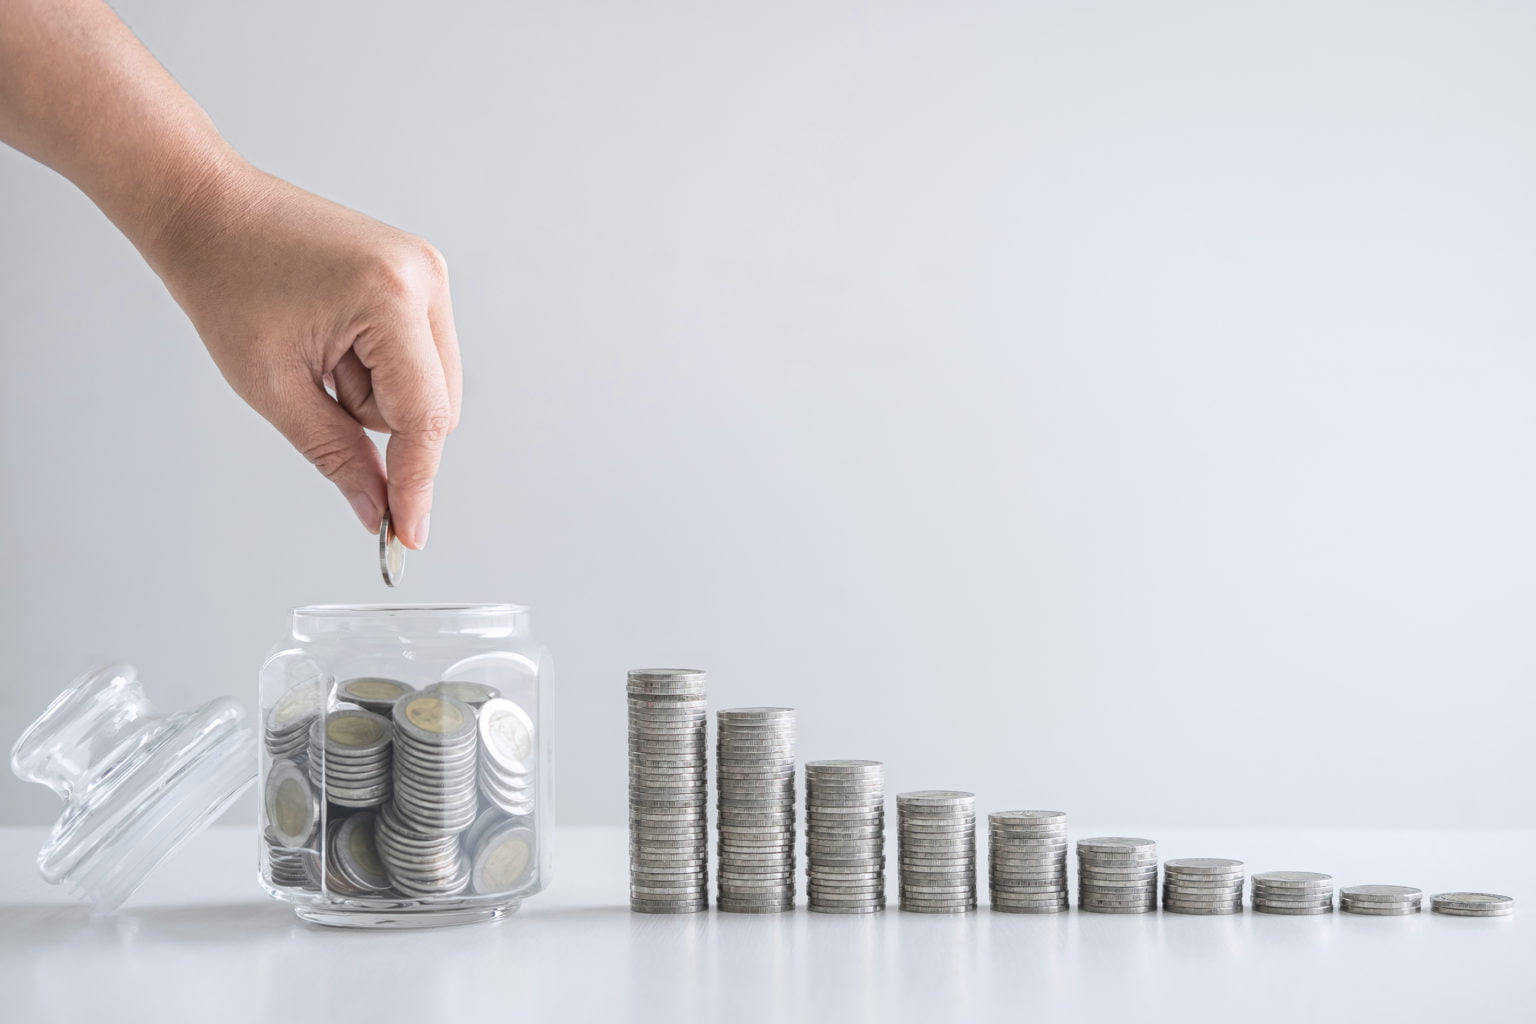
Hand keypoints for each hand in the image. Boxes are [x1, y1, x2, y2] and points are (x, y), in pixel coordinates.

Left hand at [146, 163, 460, 547]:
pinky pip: (419, 355)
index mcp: (391, 298)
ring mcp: (428, 271)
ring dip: (376, 394)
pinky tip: (334, 339)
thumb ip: (336, 455)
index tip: (408, 535)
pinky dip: (379, 369)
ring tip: (315, 351)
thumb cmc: (225, 283)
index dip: (416, 482)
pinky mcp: (420, 274)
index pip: (424, 417)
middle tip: (314, 390)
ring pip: (429, 386)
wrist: (209, 209)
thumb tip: (376, 511)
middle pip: (436, 406)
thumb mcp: (274, 387)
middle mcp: (425, 278)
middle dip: (381, 423)